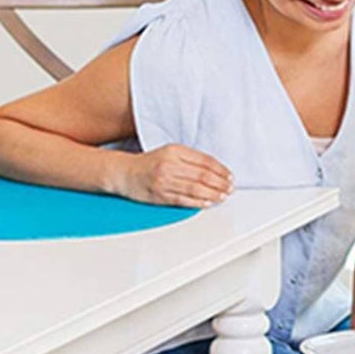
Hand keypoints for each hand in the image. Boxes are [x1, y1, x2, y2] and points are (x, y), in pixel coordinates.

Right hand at [116, 145, 232, 206]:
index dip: (221, 170)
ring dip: (213, 194)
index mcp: (175, 151)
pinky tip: (208, 203)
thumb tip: (216, 171)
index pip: (205, 161)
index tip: (229, 176)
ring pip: (195, 189)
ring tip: (223, 196)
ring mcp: (164, 181)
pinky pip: (184, 200)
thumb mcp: (170, 153)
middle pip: (202, 175)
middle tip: (230, 188)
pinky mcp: (160, 195)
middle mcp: (170, 165)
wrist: (125, 172)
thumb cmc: (150, 163)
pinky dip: (198, 202)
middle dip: (220, 183)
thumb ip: (190, 159)